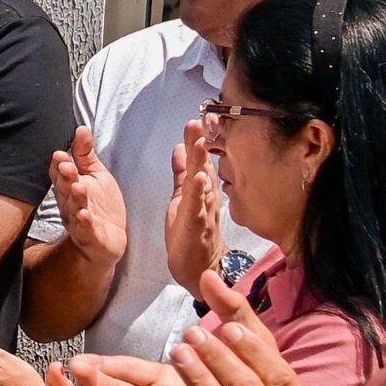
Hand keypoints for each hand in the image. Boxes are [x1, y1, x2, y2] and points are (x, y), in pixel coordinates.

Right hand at [50, 126, 127, 265]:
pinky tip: (85, 214)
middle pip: (65, 190)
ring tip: (79, 187)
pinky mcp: (90, 237)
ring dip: (76, 198)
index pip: (60, 175)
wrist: (107, 242)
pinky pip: (86, 230)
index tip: (61, 154)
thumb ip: (85, 154)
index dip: (60, 166)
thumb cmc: (100, 206)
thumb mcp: (96, 175)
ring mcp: (79, 221)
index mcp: (69, 188)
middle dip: (66, 178)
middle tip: (67, 166)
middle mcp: (70, 204)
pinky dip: (85, 223)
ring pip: (75, 208)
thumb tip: (81, 128)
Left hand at [165, 120, 220, 296]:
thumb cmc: (191, 233)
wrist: (198, 268)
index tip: (198, 117)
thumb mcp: (182, 198)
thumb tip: (179, 148)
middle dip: (202, 143)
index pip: (200, 160)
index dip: (199, 139)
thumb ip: (181, 174)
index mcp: (202, 190)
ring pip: (204, 184)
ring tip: (200, 142)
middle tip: (200, 120)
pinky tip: (200, 179)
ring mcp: (204, 212)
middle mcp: (207, 198)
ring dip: (202, 163)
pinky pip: (199, 209)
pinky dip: (199, 194)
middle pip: (204, 167)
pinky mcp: (197, 228)